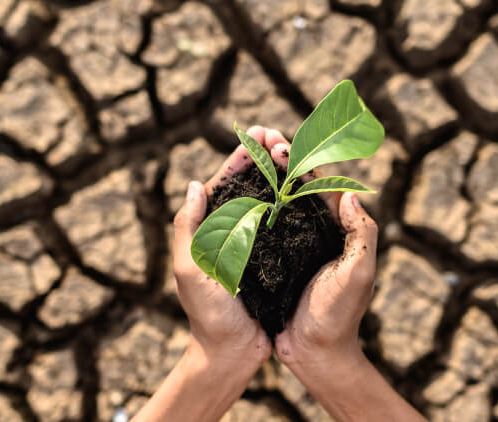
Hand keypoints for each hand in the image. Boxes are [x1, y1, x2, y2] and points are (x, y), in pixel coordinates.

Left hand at [171, 127, 276, 369]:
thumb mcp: (190, 270)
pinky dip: (295, 204)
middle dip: (264, 158)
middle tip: (281, 136)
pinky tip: (309, 190)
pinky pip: (285, 225)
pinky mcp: (275, 259)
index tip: (257, 133)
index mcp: (208, 231)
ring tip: (297, 153)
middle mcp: (232, 233)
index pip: (223, 184)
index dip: (240, 157)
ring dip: (281, 175)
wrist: (232, 354)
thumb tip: (195, 185)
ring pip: (269, 201)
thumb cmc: (208, 315)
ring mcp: (254, 245)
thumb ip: (187, 228)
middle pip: (249, 186)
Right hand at [264, 129, 424, 421]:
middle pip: (297, 188)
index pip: (320, 186)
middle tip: (258, 137)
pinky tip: (233, 196)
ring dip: (263, 178)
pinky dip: (251, 208)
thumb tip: (352, 194)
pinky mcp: (275, 263)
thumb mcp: (359, 274)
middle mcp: (316, 234)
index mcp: (337, 231)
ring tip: (245, 155)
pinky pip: (263, 229)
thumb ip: (363, 235)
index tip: (278, 143)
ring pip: (278, 203)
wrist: (316, 354)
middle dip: (279, 160)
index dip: (300, 161)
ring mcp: (294, 247)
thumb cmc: (338, 316)